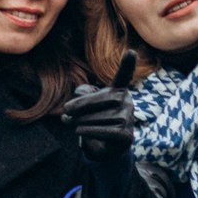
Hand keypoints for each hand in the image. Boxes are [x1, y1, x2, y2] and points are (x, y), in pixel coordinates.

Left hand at [62, 54, 139, 197]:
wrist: (106, 146)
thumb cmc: (94, 119)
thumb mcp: (85, 104)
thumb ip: (81, 95)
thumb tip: (79, 100)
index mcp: (117, 90)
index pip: (123, 76)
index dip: (127, 64)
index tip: (132, 52)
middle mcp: (127, 102)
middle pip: (101, 100)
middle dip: (79, 107)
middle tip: (65, 113)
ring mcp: (129, 119)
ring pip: (98, 117)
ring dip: (79, 121)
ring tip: (70, 123)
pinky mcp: (127, 135)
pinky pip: (104, 130)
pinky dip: (88, 130)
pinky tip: (79, 129)